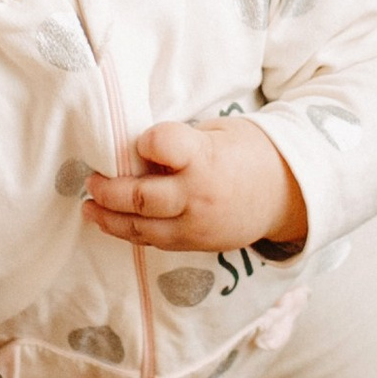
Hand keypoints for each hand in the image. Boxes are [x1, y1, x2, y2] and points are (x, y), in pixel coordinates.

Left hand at [84, 116, 305, 254]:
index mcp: (205, 158)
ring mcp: (195, 226)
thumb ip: (180, 141)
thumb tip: (138, 148)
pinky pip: (154, 241)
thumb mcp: (218, 132)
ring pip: (141, 228)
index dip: (145, 141)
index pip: (162, 145)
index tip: (140, 141)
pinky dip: (130, 232)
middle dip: (108, 190)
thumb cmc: (249, 153)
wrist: (286, 195)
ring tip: (89, 207)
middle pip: (140, 197)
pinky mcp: (194, 245)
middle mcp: (197, 195)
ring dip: (108, 218)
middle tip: (92, 181)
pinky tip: (112, 222)